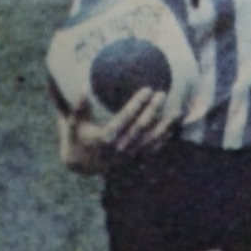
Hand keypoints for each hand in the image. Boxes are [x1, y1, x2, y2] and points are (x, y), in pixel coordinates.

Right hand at [58, 89, 176, 174]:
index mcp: (104, 138)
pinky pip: (154, 148)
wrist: (81, 163)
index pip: (124, 118)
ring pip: (151, 141)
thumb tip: (83, 86)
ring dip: (166, 126)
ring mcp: (129, 155)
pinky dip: (165, 137)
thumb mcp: (73, 122)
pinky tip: (174, 125)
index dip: (137, 104)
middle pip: (141, 128)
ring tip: (177, 111)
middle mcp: (118, 148)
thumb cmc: (77, 136)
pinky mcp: (135, 159)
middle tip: (162, 93)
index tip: (148, 89)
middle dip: (153, 110)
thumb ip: (78, 106)